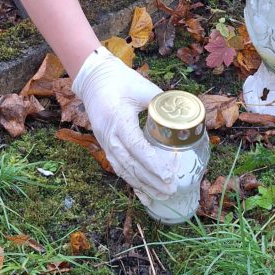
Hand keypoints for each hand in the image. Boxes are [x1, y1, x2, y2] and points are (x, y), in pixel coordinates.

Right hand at [72, 47, 176, 198]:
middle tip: (171, 189)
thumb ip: (160, 101)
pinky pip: (118, 167)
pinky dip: (132, 181)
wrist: (94, 79)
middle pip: (131, 164)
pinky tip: (144, 192)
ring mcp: (105, 142)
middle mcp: (109, 135)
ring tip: (161, 195)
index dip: (153, 163)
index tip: (169, 175)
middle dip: (151, 180)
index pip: (136, 147)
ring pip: (124, 169)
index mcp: (118, 119)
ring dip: (143, 185)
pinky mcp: (105, 145)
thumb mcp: (141, 87)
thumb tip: (180, 115)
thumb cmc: (119, 80)